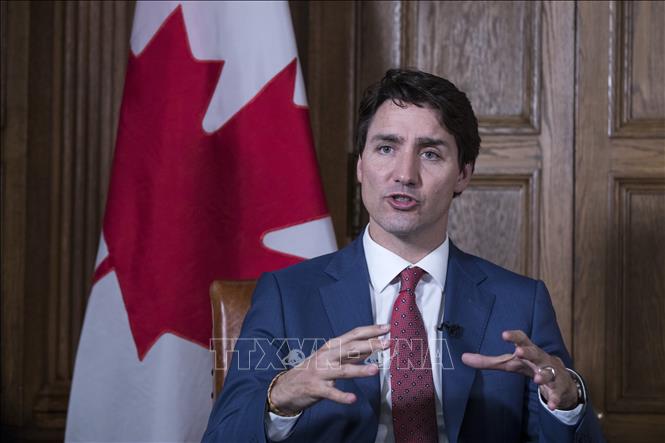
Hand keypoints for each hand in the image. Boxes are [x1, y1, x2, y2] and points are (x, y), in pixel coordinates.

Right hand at [269, 324, 389, 414]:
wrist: (287, 386)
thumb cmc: (313, 370)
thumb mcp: (330, 357)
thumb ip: (351, 353)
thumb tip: (372, 345)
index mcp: (331, 347)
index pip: (353, 335)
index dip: (370, 330)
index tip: (387, 328)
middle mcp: (326, 357)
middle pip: (350, 349)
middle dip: (369, 346)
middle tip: (387, 343)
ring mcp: (321, 373)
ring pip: (343, 370)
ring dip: (359, 370)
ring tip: (375, 370)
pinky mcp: (317, 389)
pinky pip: (331, 393)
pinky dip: (342, 396)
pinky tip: (353, 399)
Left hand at [461, 330, 578, 409]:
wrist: (559, 376)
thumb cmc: (528, 364)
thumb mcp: (508, 362)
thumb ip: (487, 361)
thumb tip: (463, 358)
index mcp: (527, 350)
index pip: (522, 339)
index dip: (514, 336)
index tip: (504, 334)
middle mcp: (540, 358)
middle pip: (536, 353)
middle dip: (529, 352)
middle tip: (520, 352)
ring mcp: (551, 372)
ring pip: (549, 372)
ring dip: (544, 375)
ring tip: (538, 379)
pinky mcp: (558, 387)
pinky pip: (557, 393)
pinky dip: (555, 398)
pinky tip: (552, 406)